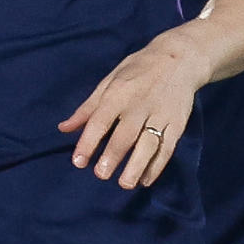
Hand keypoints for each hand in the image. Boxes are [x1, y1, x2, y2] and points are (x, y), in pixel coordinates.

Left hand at [58, 30, 209, 187]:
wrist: (179, 59)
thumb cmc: (137, 70)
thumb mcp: (109, 81)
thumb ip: (87, 108)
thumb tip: (64, 128)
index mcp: (118, 93)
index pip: (100, 121)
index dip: (88, 142)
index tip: (78, 162)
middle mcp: (139, 105)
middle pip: (125, 135)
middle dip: (113, 156)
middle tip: (100, 175)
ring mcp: (160, 114)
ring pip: (148, 144)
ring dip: (136, 166)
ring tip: (124, 184)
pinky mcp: (177, 123)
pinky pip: (167, 148)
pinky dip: (157, 166)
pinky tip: (146, 180)